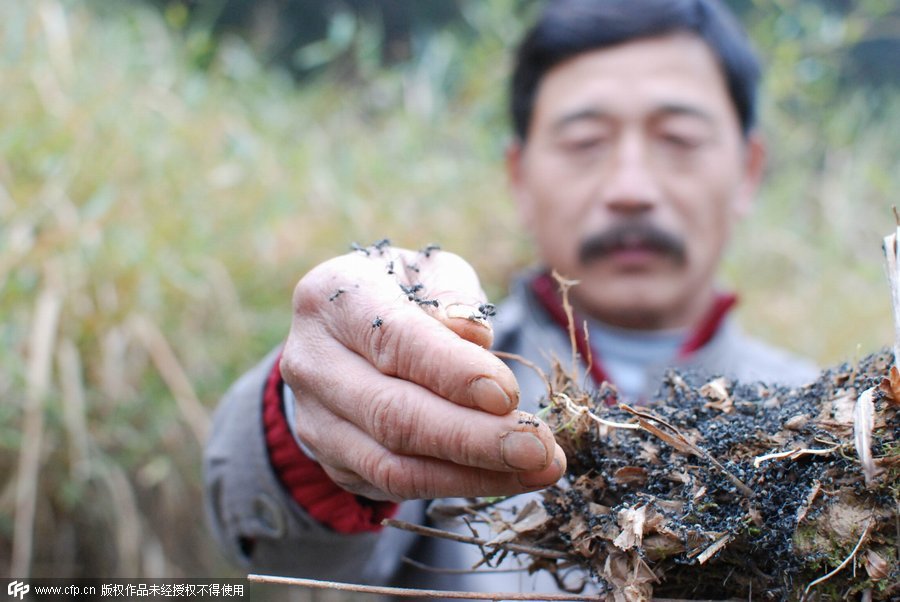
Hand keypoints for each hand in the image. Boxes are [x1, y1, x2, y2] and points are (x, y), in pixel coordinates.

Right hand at [280, 244, 565, 501]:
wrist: (350, 333)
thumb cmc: (404, 292)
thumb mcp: (432, 272)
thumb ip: (454, 297)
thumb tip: (476, 340)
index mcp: (334, 297)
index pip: (393, 339)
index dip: (451, 372)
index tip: (507, 395)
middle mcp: (311, 360)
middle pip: (391, 413)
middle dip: (471, 437)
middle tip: (537, 448)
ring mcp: (314, 418)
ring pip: (392, 464)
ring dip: (472, 474)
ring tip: (537, 470)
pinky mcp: (332, 460)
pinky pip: (395, 486)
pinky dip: (456, 485)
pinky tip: (505, 477)